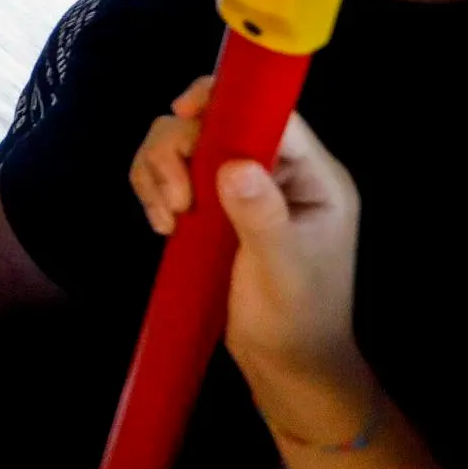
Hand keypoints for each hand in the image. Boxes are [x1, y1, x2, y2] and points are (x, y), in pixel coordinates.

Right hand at [135, 85, 381, 450]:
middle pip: (214, 121)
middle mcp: (278, 170)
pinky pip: (170, 171)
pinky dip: (154, 189)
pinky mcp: (214, 205)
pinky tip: (163, 226)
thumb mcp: (283, 270)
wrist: (286, 367)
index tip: (184, 114)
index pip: (269, 112)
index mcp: (313, 175)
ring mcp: (243, 186)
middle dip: (180, 152)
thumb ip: (262, 216)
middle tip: (176, 203)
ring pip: (184, 142)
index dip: (225, 101)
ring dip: (160, 172)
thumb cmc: (297, 320)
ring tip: (167, 220)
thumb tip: (235, 164)